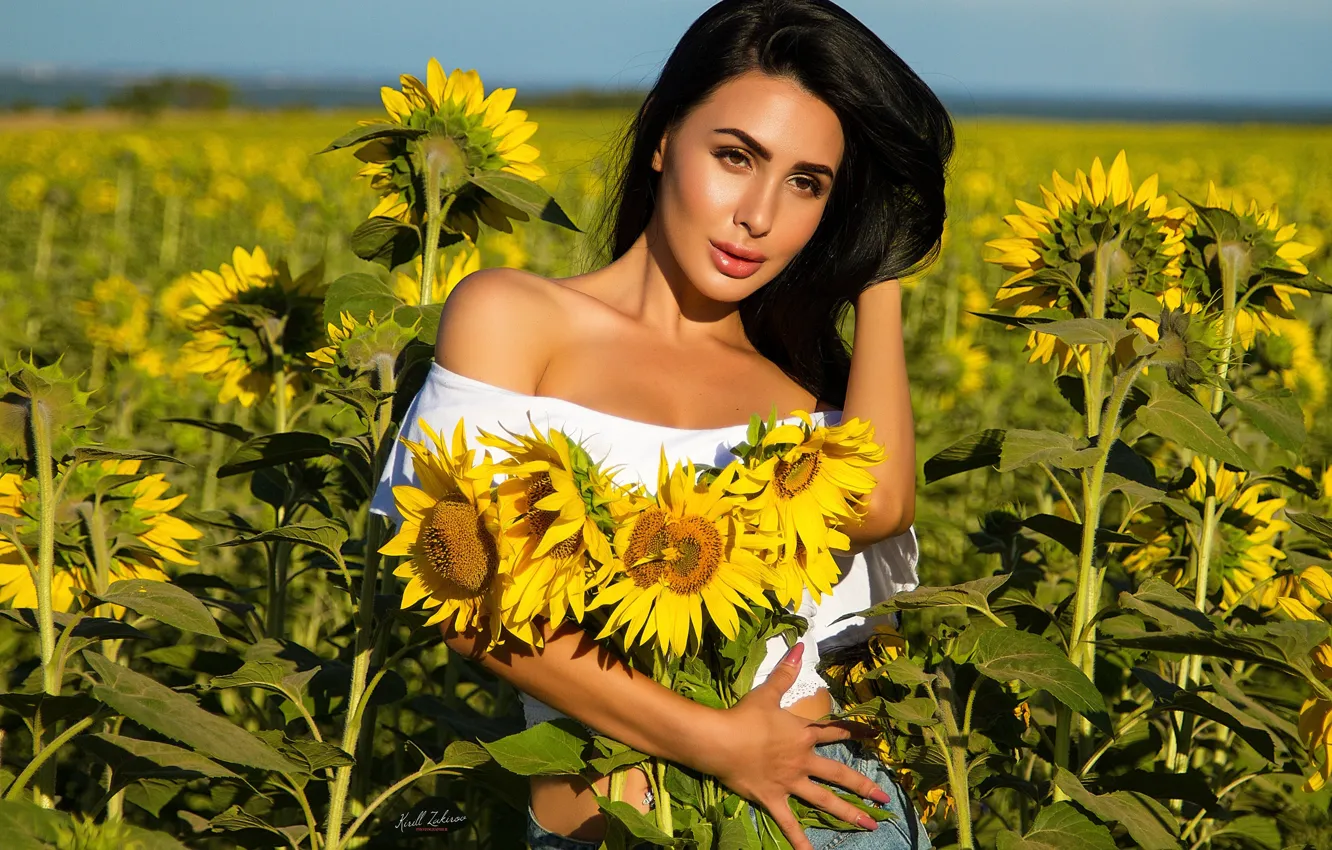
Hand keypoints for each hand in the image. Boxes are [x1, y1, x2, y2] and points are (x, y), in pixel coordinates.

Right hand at [693, 642, 892, 849]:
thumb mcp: (767, 692)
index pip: (835, 733)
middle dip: (865, 786)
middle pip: (839, 774)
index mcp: (803, 735)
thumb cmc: (744, 716)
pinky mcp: (774, 799)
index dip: (855, 734)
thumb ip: (785, 672)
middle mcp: (803, 760)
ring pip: (825, 801)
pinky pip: (790, 824)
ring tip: (869, 825)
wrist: (720, 740)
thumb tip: (800, 645)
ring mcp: (790, 783)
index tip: (874, 739)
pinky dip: (801, 841)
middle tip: (885, 798)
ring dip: (848, 813)